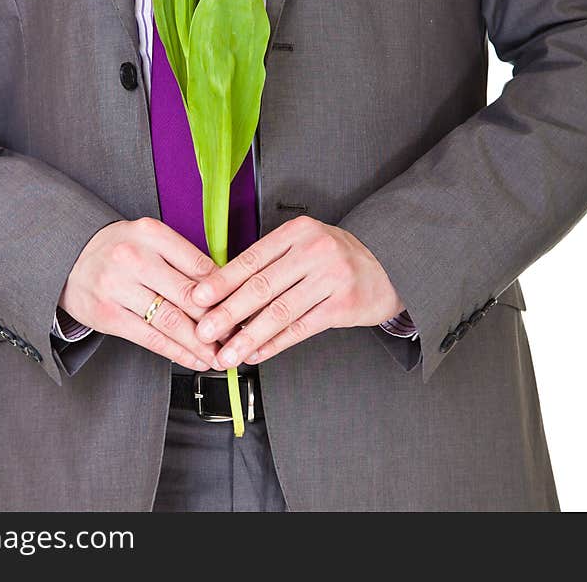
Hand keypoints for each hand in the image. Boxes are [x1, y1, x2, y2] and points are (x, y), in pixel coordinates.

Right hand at [59, 217, 222, 369]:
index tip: (242, 308)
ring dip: (201, 344)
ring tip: (220, 355)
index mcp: (151, 233)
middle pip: (188, 295)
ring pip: (171, 321)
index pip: (199, 265)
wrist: (69, 258)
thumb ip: (183, 258)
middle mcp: (134, 257)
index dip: (226, 291)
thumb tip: (225, 288)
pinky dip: (176, 352)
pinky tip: (194, 359)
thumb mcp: (150, 239)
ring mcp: (118, 287)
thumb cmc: (120, 249)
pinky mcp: (107, 315)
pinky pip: (150, 338)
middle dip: (219, 321)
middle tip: (238, 337)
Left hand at [191, 216, 403, 366]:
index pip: (251, 259)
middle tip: (204, 332)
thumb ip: (270, 261)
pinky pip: (302, 328)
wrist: (389, 264)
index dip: (221, 281)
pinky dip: (276, 343)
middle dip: (228, 313)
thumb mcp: (304, 244)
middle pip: (261, 286)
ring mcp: (331, 277)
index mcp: (297, 231)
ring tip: (227, 354)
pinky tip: (257, 354)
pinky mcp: (344, 304)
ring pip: (280, 312)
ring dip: (248, 336)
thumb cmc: (334, 257)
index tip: (197, 299)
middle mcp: (314, 250)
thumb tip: (222, 291)